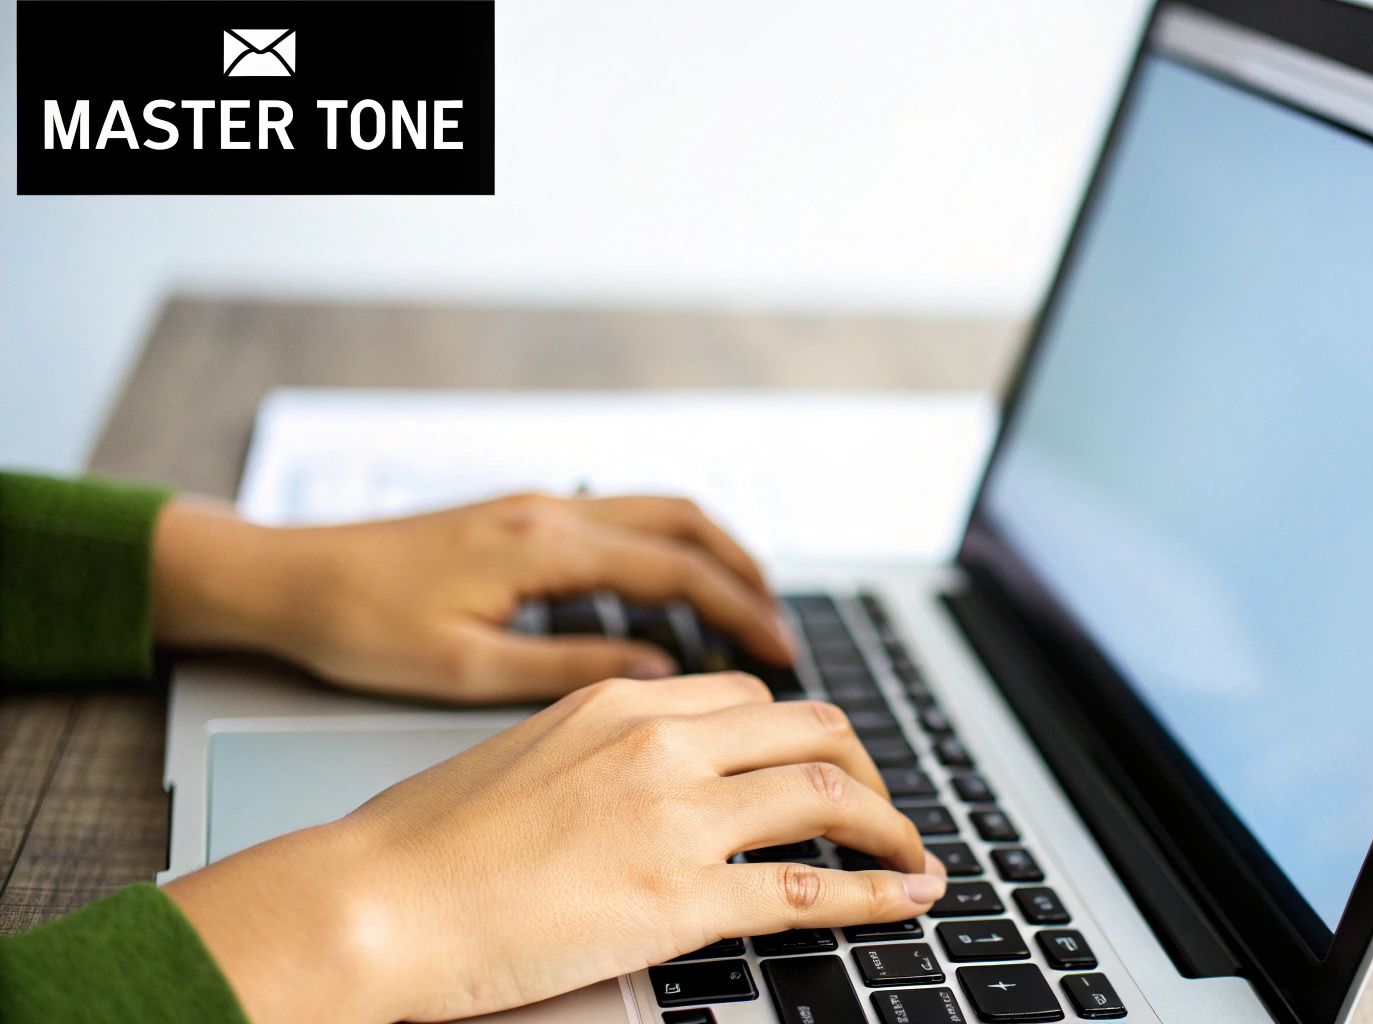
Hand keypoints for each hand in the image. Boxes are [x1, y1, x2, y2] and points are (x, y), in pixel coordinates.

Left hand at [151, 492, 794, 702]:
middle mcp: (549, 512)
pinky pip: (619, 520)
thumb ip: (567, 669)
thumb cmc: (359, 627)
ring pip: (655, 511)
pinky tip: (667, 593)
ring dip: (711, 552)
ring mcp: (535, 507)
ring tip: (745, 607)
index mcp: (542, 547)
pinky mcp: (519, 518)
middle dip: (744, 571)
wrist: (285, 578)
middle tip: (781, 628)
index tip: (781, 649)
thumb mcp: (464, 669)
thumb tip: (656, 674)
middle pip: (683, 521)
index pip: (674, 571)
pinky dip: (665, 549)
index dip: (738, 610)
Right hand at [165, 673, 947, 1023]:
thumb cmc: (419, 841)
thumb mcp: (520, 754)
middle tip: (879, 807)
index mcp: (620, 703)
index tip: (819, 761)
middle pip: (809, 729)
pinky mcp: (679, 897)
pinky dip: (878, 892)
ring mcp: (676, 817)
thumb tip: (633, 774)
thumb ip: (595, 749)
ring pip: (827, 793)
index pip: (748, 698)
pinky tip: (909, 896)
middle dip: (862, 768)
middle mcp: (661, 744)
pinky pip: (811, 888)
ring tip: (911, 853)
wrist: (369, 901)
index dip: (800, 731)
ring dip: (888, 825)